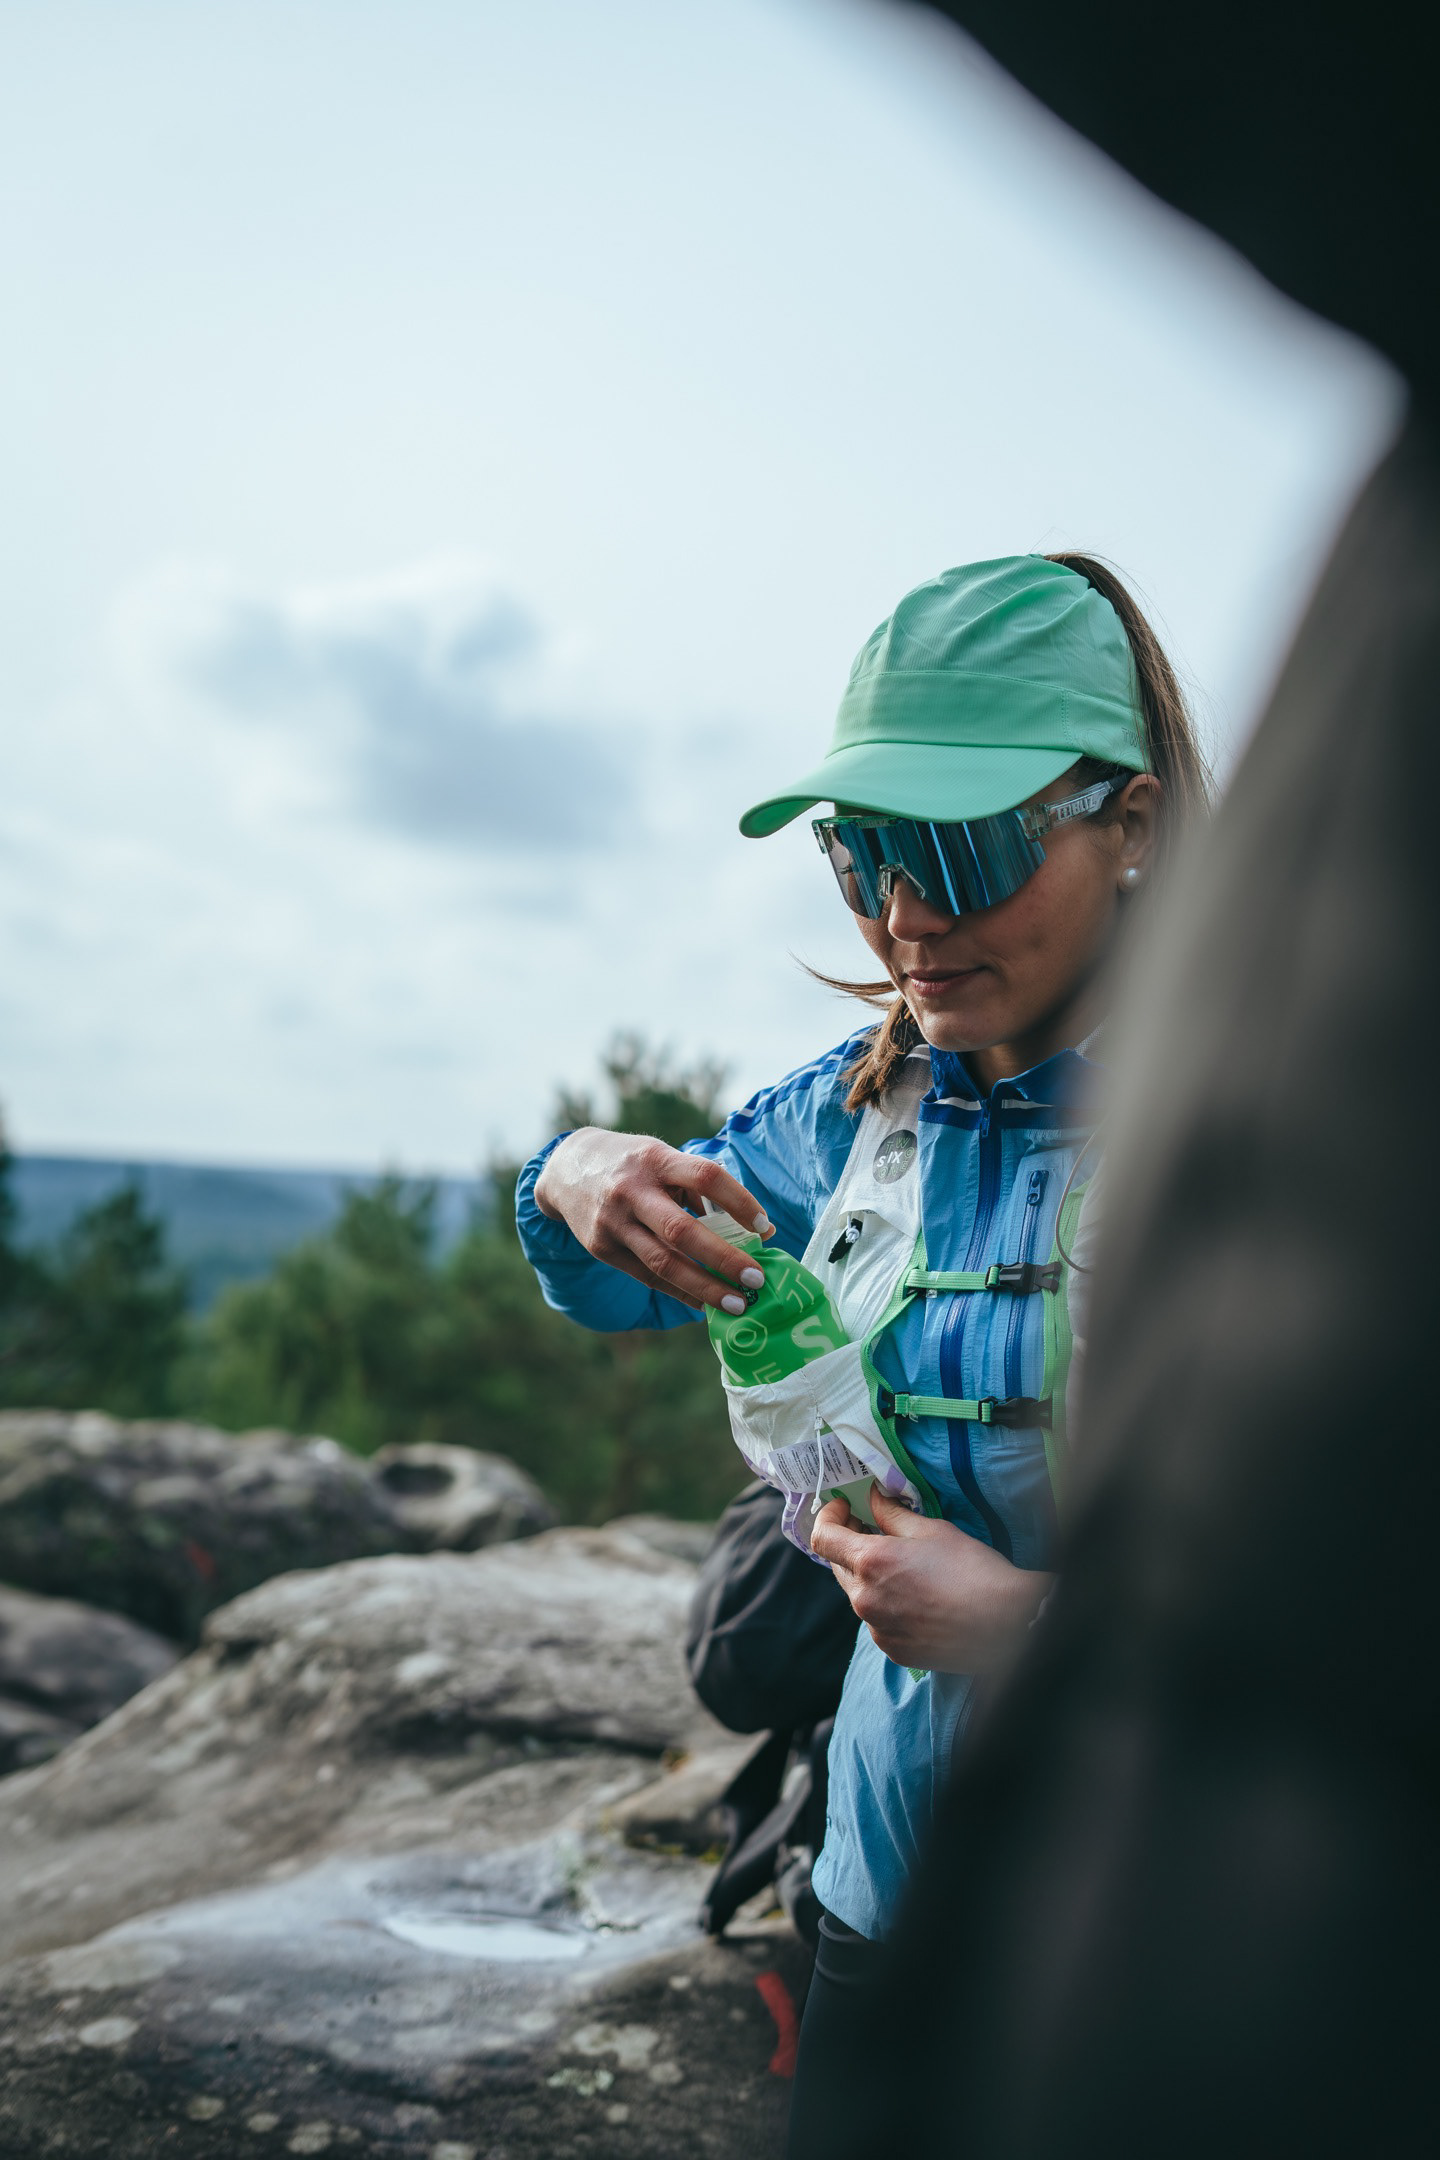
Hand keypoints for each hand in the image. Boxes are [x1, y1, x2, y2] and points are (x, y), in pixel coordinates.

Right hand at [533, 1127, 774, 1311]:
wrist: (566, 1170)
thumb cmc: (633, 1164)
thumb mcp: (663, 1159)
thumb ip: (701, 1189)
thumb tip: (756, 1230)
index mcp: (655, 1160)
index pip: (705, 1176)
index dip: (738, 1201)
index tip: (763, 1226)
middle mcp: (631, 1190)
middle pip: (681, 1229)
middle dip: (723, 1258)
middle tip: (757, 1279)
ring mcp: (613, 1222)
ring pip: (663, 1263)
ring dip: (704, 1288)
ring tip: (738, 1304)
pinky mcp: (602, 1248)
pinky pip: (647, 1276)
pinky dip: (680, 1292)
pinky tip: (705, 1304)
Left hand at [811, 1486, 1051, 1672]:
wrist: (1006, 1624)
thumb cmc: (972, 1571)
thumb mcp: (932, 1530)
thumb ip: (893, 1513)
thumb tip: (873, 1497)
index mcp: (870, 1563)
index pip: (823, 1538)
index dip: (828, 1517)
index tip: (843, 1508)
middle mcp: (864, 1600)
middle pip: (838, 1567)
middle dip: (850, 1545)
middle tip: (873, 1529)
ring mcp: (877, 1629)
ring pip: (859, 1596)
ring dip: (870, 1577)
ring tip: (903, 1567)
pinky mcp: (893, 1650)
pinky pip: (878, 1622)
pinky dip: (887, 1606)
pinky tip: (917, 1598)